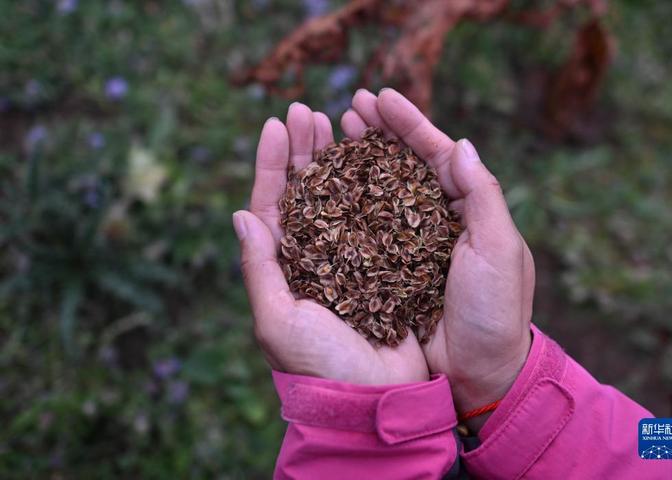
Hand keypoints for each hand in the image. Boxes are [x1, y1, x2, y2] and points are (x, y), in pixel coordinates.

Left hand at [232, 103, 428, 385]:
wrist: (373, 400)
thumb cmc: (320, 367)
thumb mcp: (278, 320)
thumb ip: (259, 269)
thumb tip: (238, 214)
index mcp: (285, 267)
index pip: (272, 205)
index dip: (272, 163)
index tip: (275, 123)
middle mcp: (316, 257)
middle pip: (307, 192)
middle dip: (304, 151)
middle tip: (307, 109)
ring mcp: (351, 258)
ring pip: (341, 198)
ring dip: (337, 160)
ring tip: (337, 122)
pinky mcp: (385, 264)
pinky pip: (378, 218)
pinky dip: (375, 187)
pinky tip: (378, 160)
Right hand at [341, 89, 534, 431]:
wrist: (479, 375)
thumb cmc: (495, 314)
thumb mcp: (499, 251)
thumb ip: (483, 196)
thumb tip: (461, 143)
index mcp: (469, 210)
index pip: (437, 154)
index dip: (410, 124)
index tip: (381, 97)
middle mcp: (438, 220)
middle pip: (405, 165)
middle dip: (379, 133)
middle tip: (349, 106)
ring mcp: (411, 243)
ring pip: (381, 192)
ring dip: (359, 160)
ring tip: (334, 132)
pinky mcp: (390, 269)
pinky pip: (366, 229)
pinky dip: (349, 204)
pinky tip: (328, 186)